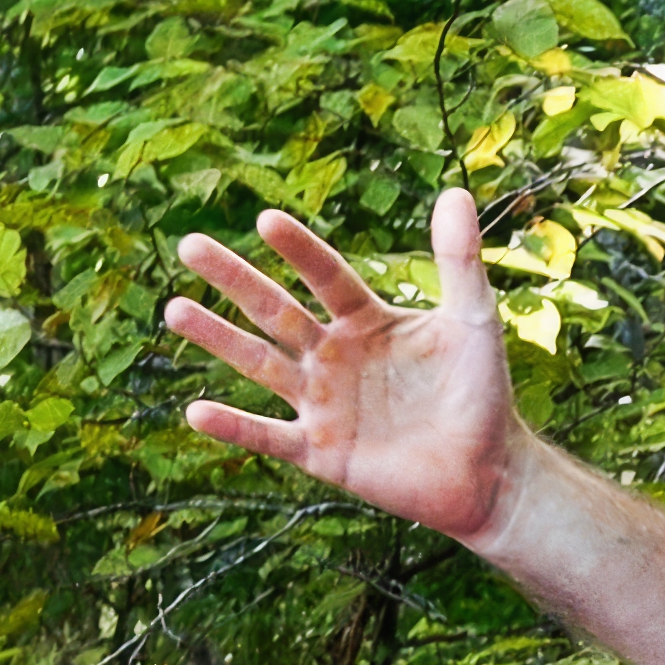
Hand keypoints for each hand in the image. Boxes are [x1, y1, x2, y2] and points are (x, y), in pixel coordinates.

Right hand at [167, 192, 526, 546]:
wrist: (490, 473)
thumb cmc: (482, 394)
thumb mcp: (473, 321)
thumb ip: (459, 261)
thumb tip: (456, 192)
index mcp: (365, 321)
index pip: (327, 276)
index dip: (300, 250)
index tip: (266, 220)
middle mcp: (334, 356)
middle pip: (276, 310)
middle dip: (234, 280)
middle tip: (189, 246)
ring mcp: (322, 404)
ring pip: (260, 365)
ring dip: (218, 339)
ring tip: (174, 310)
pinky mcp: (320, 452)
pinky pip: (269, 436)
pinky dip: (234, 428)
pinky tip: (195, 412)